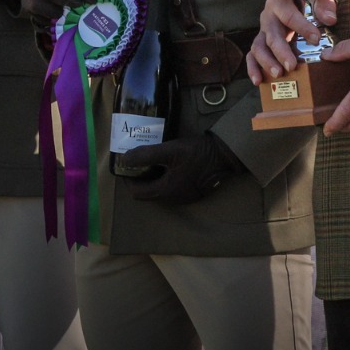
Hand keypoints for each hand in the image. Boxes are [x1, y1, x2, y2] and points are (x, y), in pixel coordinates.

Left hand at [124, 132, 243, 202]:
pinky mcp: (194, 191)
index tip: (125, 165)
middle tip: (137, 161)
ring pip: (160, 190)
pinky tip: (168, 164)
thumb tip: (123, 159)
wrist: (226, 156)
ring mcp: (185, 197)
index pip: (137, 192)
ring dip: (152, 178)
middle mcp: (173, 199)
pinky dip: (165, 178)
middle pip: (148, 192)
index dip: (127, 180)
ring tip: (150, 160)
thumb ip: (146, 155)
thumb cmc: (197, 154)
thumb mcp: (170, 150)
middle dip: (139, 178)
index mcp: (165, 191)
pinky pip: (172, 187)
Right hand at [247, 0, 333, 82]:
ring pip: (258, 47)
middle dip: (281, 52)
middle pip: (271, 35)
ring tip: (278, 74)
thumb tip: (330, 20)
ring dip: (267, 62)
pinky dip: (253, 68)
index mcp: (280, 1)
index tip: (316, 39)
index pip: (288, 15)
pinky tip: (259, 80)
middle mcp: (268, 16)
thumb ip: (324, 4)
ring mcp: (262, 30)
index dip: (302, 27)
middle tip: (292, 66)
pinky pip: (252, 56)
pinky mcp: (261, 42)